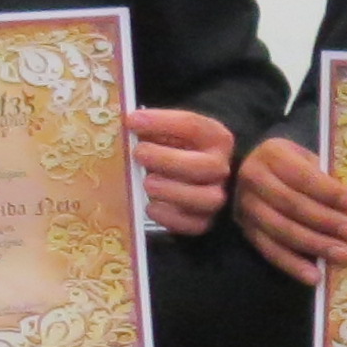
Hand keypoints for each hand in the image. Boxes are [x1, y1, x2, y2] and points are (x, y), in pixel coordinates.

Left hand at [125, 108, 236, 237]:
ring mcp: (215, 195)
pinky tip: (150, 207)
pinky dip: (171, 218)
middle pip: (206, 166)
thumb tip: (126, 127)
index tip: (132, 121)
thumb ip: (151, 129)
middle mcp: (220, 167)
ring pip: (207, 198)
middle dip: (169, 160)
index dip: (162, 122)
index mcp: (214, 137)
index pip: (193, 126)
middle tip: (139, 154)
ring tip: (147, 184)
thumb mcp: (167, 132)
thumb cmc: (173, 149)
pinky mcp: (204, 221)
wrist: (187, 173)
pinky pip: (194, 225)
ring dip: (173, 191)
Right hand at [233, 135, 346, 286]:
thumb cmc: (290, 163)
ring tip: (342, 255)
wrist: (250, 168)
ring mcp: (246, 207)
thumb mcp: (305, 156)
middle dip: (325, 221)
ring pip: (281, 230)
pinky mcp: (246, 230)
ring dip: (314, 245)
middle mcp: (253, 179)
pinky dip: (293, 265)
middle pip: (292, 205)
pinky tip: (314, 276)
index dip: (329, 192)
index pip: (303, 177)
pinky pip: (269, 250)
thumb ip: (322, 175)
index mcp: (272, 154)